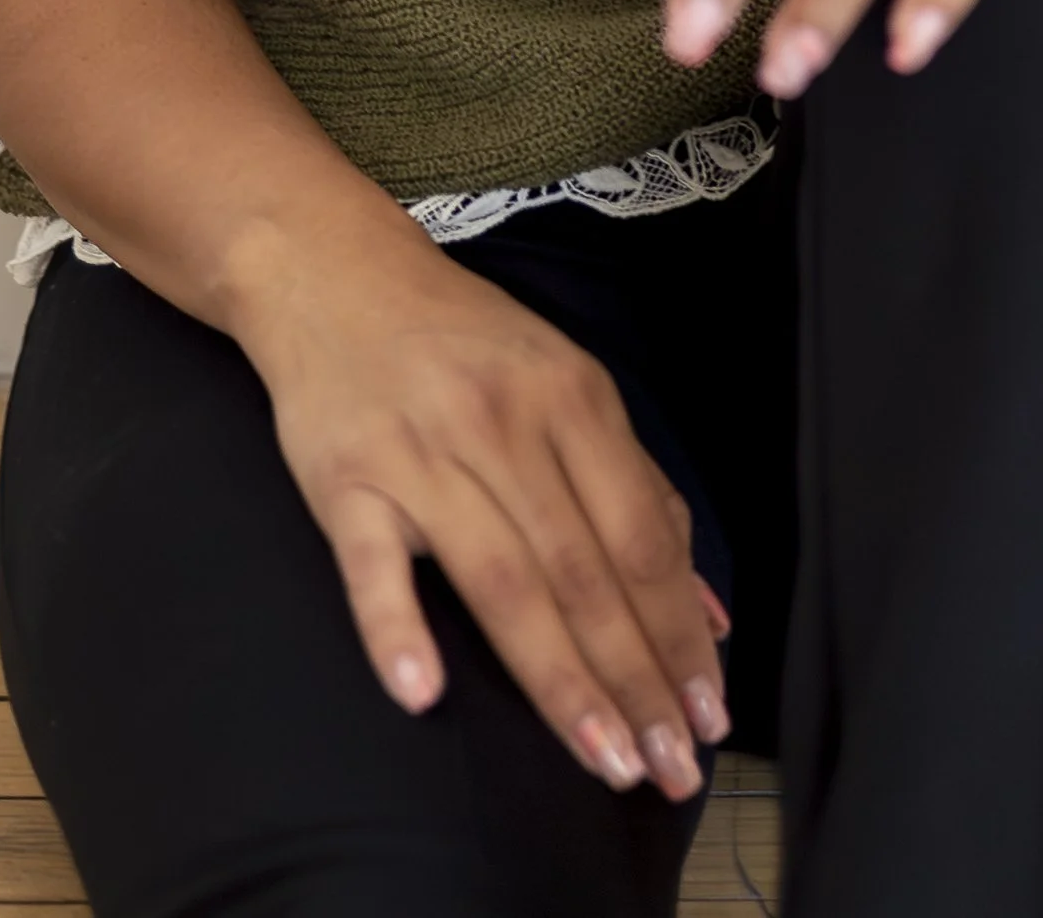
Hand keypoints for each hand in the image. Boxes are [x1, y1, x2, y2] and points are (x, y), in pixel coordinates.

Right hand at [230, 202, 728, 797]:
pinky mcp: (343, 479)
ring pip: (502, 580)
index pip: (641, 538)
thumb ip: (636, 491)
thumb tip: (706, 613)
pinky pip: (371, 564)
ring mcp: (421, 454)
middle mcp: (504, 424)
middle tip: (671, 770)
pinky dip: (397, 628)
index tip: (710, 720)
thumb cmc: (463, 343)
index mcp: (571, 398)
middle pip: (582, 572)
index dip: (678, 635)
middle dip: (636, 679)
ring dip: (560, 680)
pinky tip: (424, 694)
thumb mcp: (564, 385)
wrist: (332, 270)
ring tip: (604, 758)